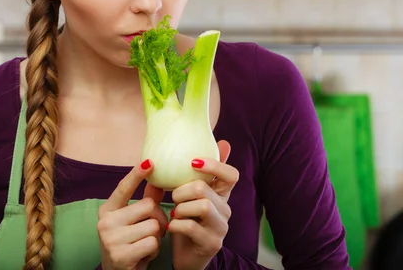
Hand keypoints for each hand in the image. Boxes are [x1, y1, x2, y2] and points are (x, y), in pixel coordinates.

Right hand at [97, 160, 168, 269]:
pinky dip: (153, 250)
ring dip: (156, 237)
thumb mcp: (134, 221)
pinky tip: (143, 255)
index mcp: (107, 209)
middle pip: (148, 206)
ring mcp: (111, 239)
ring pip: (154, 225)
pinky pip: (152, 243)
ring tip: (144, 244)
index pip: (123, 188)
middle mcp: (105, 222)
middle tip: (152, 230)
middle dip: (158, 218)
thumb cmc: (128, 244)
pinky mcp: (120, 254)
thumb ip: (146, 201)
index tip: (149, 162)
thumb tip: (157, 180)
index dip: (137, 174)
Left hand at [168, 140, 239, 269]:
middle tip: (173, 197)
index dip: (215, 165)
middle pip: (205, 188)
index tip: (193, 162)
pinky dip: (176, 224)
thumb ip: (190, 175)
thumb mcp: (187, 197)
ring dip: (181, 207)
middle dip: (182, 190)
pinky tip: (171, 226)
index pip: (231, 175)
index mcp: (221, 195)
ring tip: (174, 213)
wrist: (185, 257)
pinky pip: (192, 227)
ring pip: (202, 206)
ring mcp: (221, 228)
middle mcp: (225, 210)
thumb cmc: (185, 222)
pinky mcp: (212, 243)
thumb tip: (206, 144)